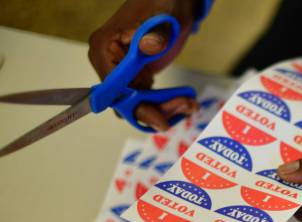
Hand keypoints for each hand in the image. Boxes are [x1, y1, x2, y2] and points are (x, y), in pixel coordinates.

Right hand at [88, 0, 200, 130]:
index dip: (136, 107)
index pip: (114, 90)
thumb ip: (155, 35)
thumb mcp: (162, 19)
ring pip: (138, 105)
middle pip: (126, 103)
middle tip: (186, 105)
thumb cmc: (163, 4)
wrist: (173, 2)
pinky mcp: (136, 77)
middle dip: (157, 110)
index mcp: (104, 49)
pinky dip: (165, 104)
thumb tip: (149, 46)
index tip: (160, 120)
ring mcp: (122, 72)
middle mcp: (107, 64)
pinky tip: (185, 101)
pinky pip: (146, 100)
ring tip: (190, 103)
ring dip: (165, 109)